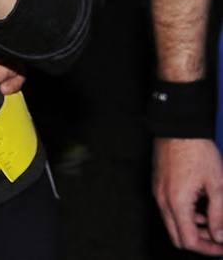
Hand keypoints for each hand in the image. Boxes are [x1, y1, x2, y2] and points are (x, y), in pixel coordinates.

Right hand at [154, 137, 222, 254]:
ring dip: (192, 229)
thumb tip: (220, 236)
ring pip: (172, 224)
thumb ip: (219, 214)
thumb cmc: (197, 150)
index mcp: (177, 202)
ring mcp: (158, 192)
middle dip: (199, 243)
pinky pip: (168, 210)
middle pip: (177, 237)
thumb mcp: (217, 184)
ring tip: (212, 223)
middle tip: (218, 239)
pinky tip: (200, 208)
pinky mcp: (158, 185)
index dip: (209, 249)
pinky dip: (184, 216)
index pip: (189, 240)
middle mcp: (163, 200)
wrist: (178, 126)